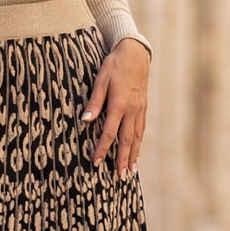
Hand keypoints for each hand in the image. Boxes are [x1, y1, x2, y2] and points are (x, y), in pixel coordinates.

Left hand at [80, 39, 149, 177]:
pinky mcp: (144, 107)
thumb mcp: (100, 80)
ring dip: (133, 155)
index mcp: (119, 104)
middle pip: (126, 140)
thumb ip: (94, 101)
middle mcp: (132, 110)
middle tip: (119, 177)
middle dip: (122, 159)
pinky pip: (142, 129)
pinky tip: (136, 152)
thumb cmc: (114, 66)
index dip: (102, 149)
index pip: (109, 132)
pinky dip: (139, 143)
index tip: (96, 162)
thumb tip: (85, 120)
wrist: (135, 53)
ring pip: (137, 137)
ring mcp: (140, 109)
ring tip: (130, 171)